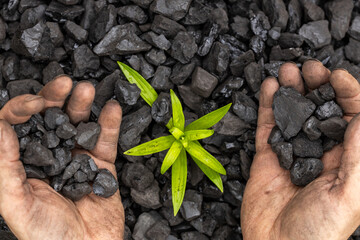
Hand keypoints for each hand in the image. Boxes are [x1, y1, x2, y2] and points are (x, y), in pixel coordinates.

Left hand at [0, 76, 123, 239]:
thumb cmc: (47, 236)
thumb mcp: (17, 205)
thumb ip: (6, 167)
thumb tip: (0, 128)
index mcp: (24, 164)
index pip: (16, 127)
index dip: (22, 109)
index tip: (36, 103)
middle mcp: (51, 156)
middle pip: (50, 119)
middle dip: (55, 98)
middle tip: (64, 83)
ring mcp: (78, 159)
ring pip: (79, 124)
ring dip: (82, 105)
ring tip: (87, 90)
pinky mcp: (102, 166)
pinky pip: (106, 140)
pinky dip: (109, 123)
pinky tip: (111, 108)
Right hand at [241, 61, 359, 238]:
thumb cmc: (319, 232)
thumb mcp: (350, 195)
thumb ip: (358, 155)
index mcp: (348, 162)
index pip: (352, 118)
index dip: (347, 94)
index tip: (336, 76)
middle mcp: (321, 154)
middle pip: (321, 111)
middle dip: (318, 86)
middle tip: (309, 68)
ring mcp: (292, 154)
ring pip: (294, 114)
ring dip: (293, 90)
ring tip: (288, 71)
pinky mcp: (267, 158)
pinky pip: (268, 126)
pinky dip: (269, 105)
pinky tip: (271, 87)